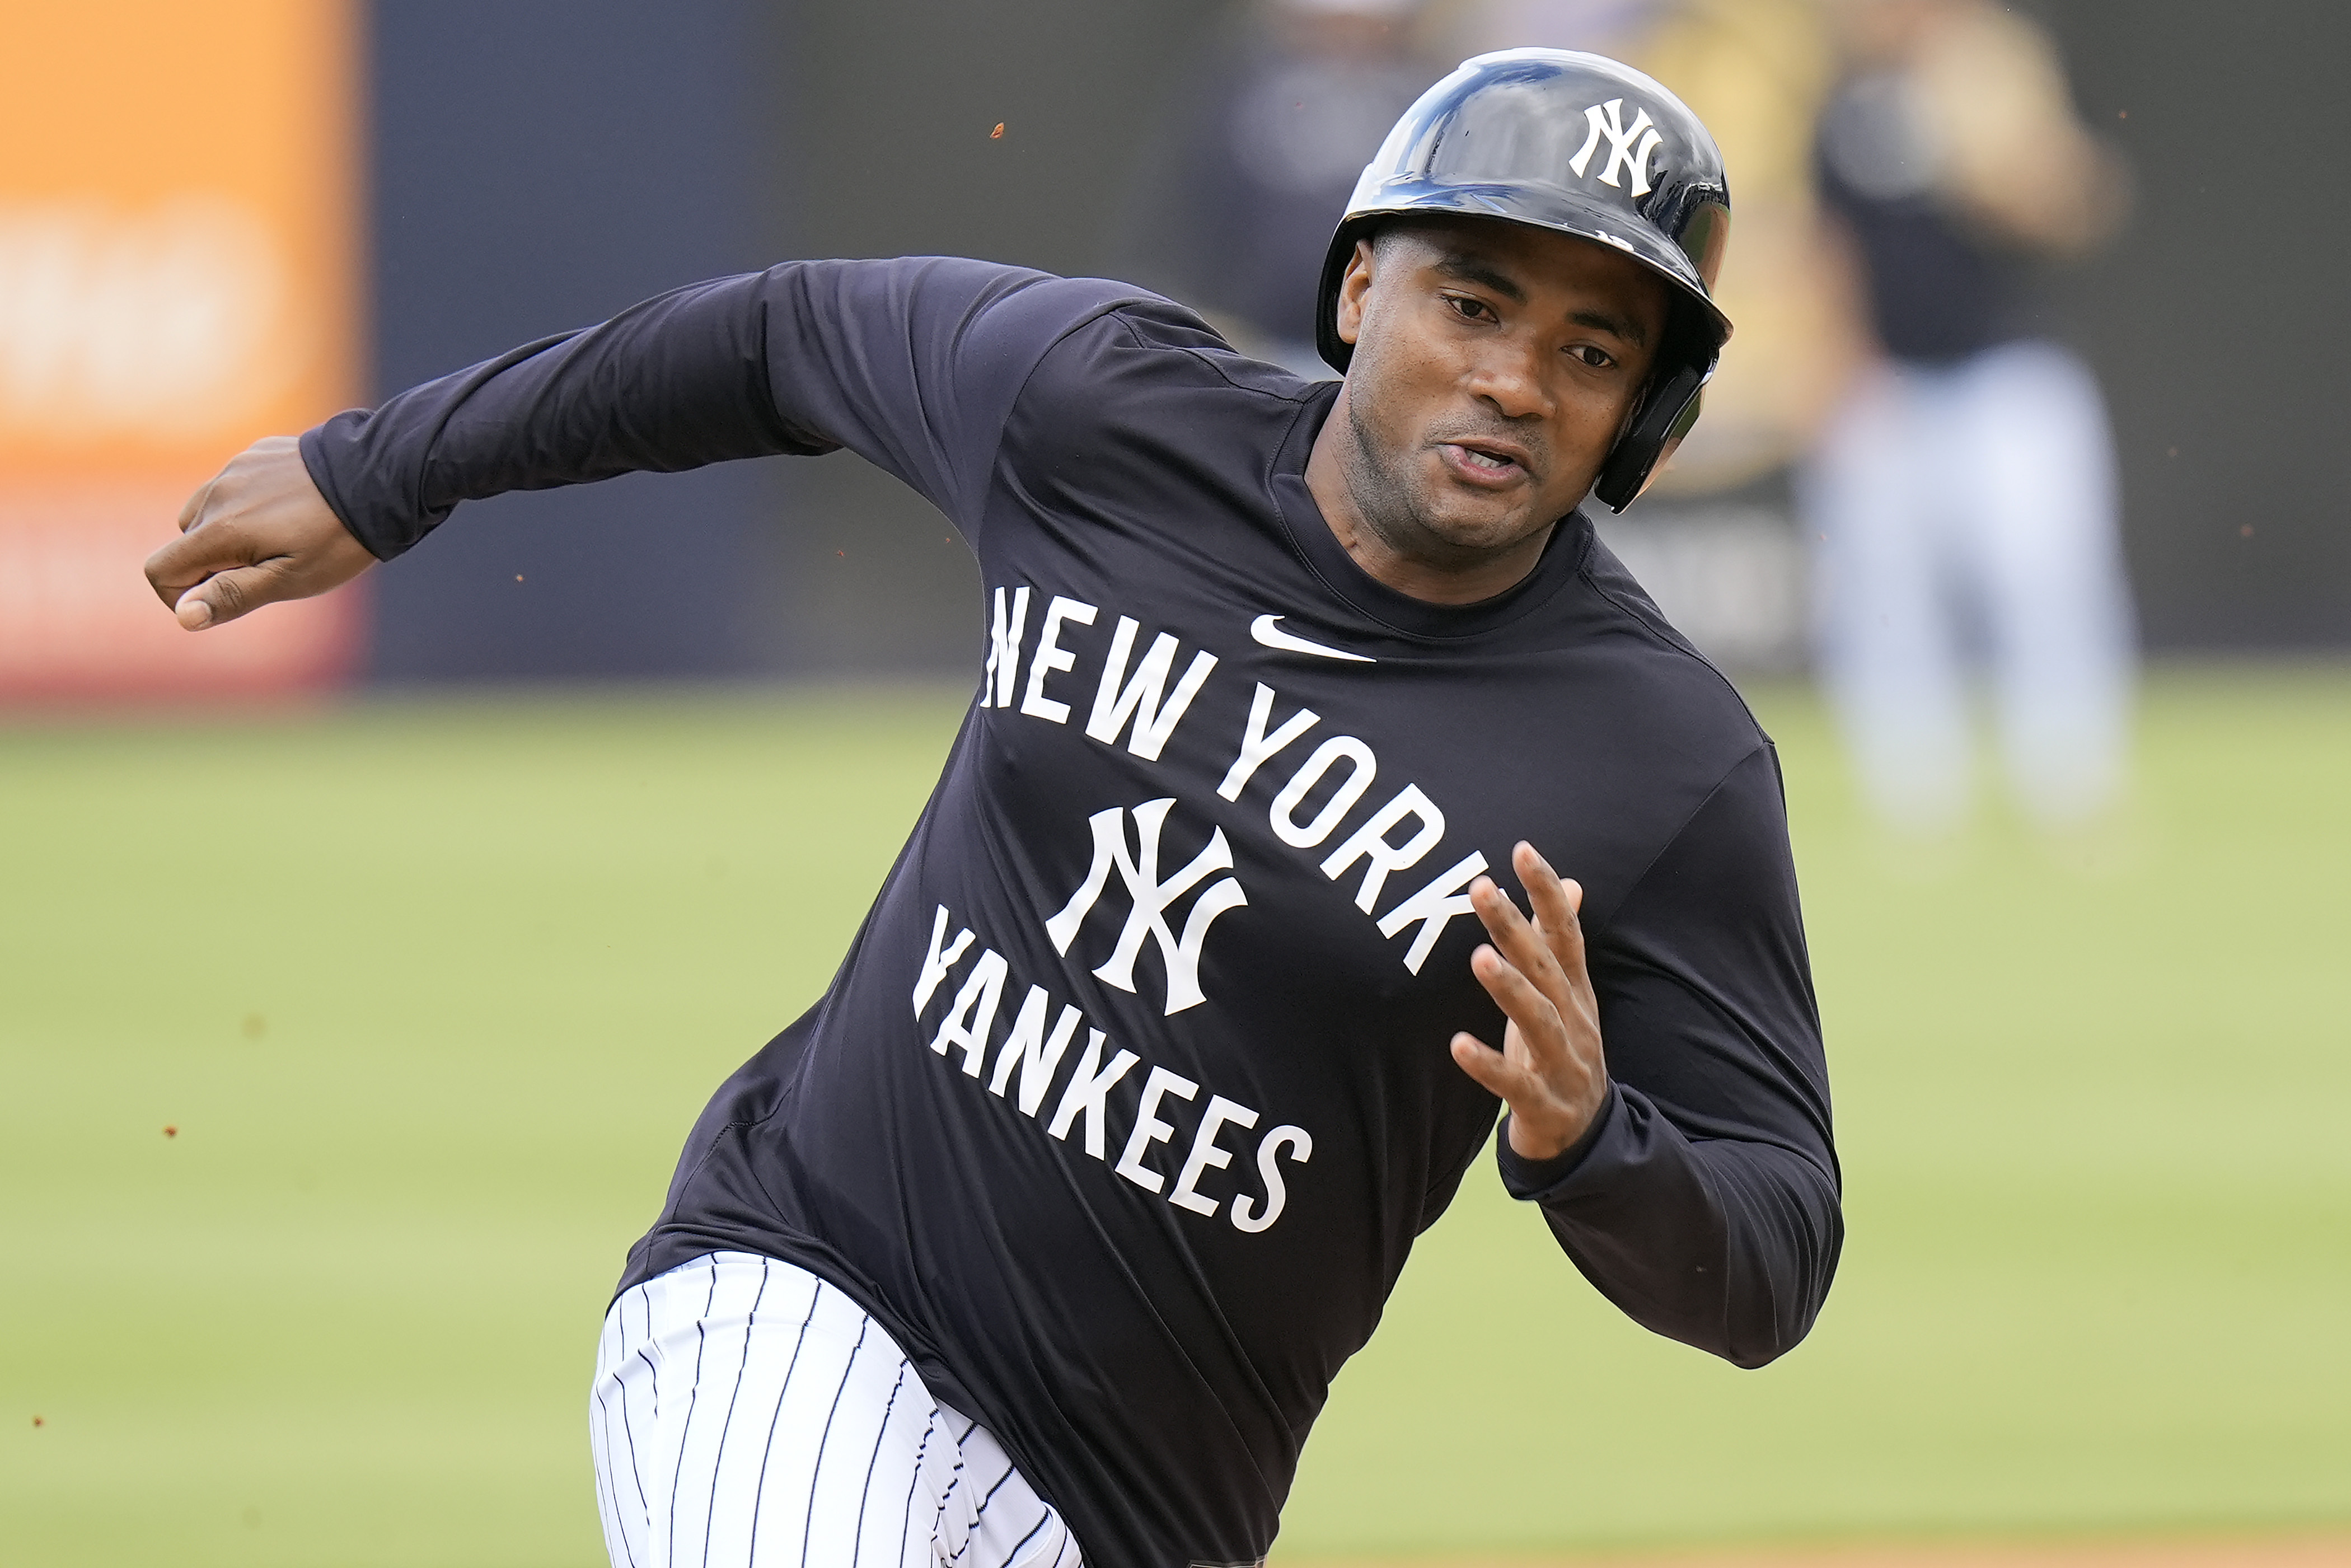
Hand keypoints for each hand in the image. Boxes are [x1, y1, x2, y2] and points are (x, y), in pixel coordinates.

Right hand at [145, 436, 376, 629]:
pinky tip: (292, 509)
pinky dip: (248, 505)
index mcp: (219, 530)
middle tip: (273, 567)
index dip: (181, 596)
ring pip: (207, 513)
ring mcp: (234, 469)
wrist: (380, 479)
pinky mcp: (255, 455)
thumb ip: (233, 595)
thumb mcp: (290, 579)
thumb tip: (184, 616)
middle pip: (185, 543)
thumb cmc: (337, 540)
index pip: (160, 570)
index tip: (225, 599)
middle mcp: (216, 494)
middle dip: (214, 564)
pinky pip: (233, 487)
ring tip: (284, 539)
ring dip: (229, 534)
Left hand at [1449, 841, 1608, 1160]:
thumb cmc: (1562, 1054)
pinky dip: (1487, 1065)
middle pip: (1545, 968)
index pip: (1565, 933)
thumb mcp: (1568, 997)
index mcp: (1576, 992)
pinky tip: (1458, 1045)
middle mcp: (1575, 1021)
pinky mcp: (1543, 1104)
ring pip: (1538, 1021)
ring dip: (1509, 989)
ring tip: (1478, 957)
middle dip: (1515, 926)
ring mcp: (1563, 1064)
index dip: (1547, 892)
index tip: (1522, 849)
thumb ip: (1561, 944)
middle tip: (1481, 887)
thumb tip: (1572, 884)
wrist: (1587, 1139)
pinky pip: (1514, 1084)